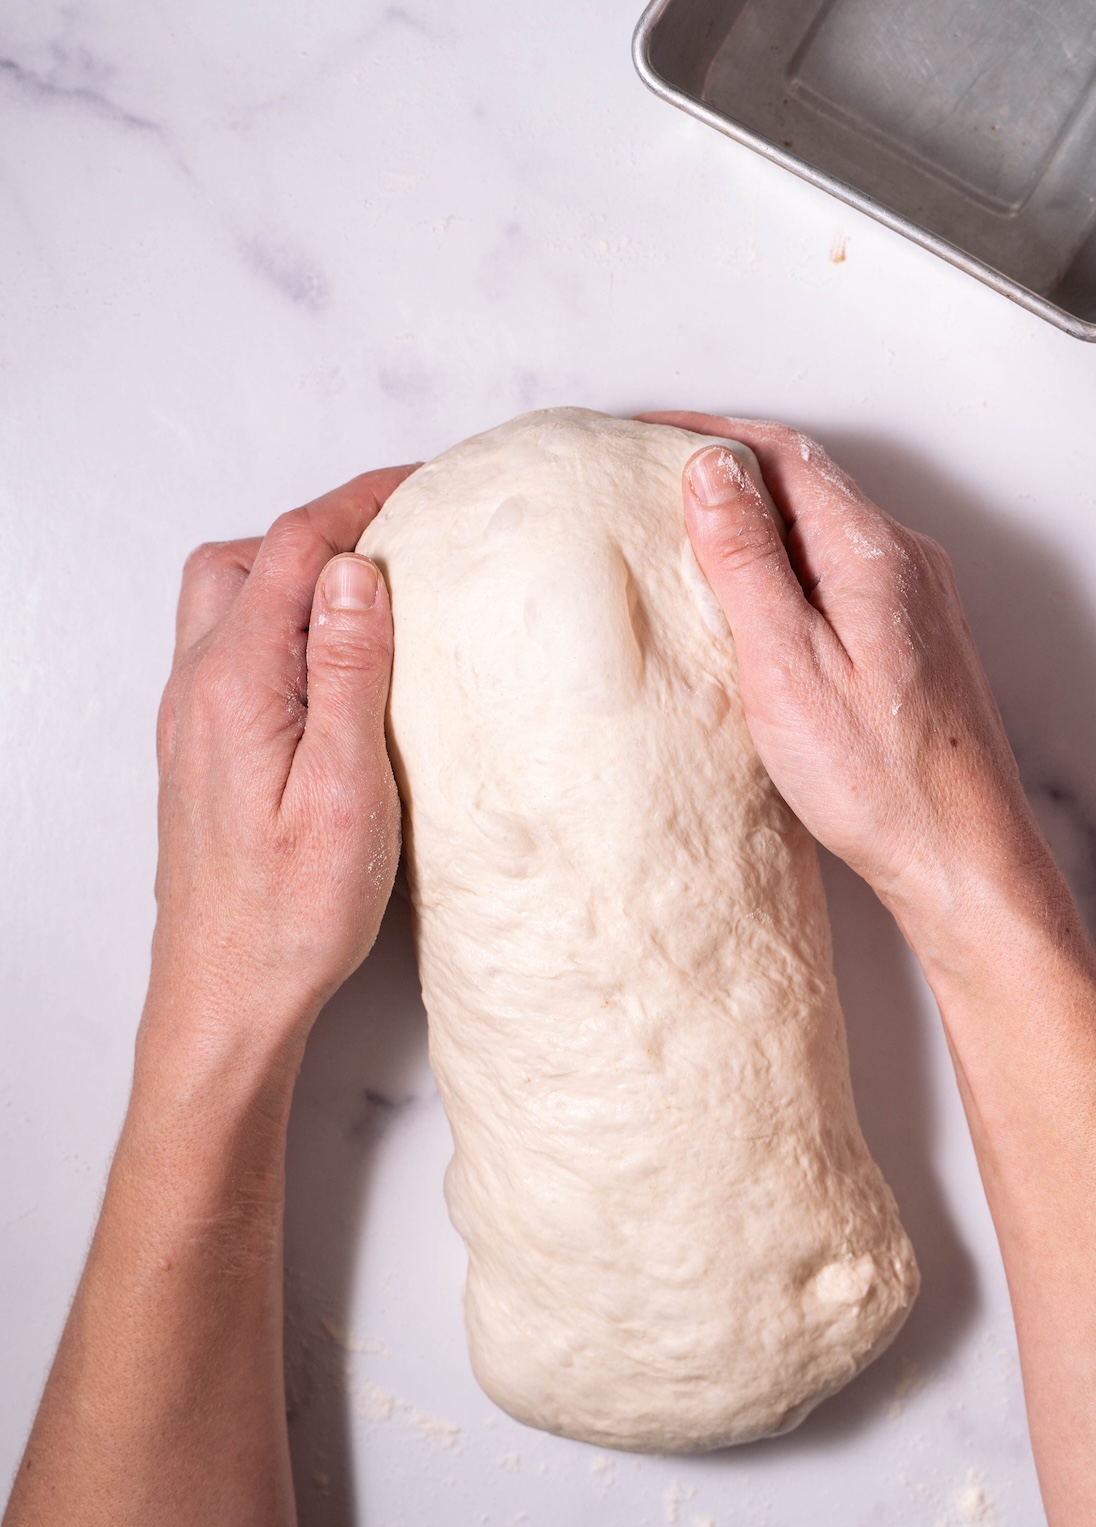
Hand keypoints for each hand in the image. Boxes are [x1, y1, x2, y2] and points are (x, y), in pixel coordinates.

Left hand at [143, 467, 415, 1066]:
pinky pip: (231, 646)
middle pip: (248, 557)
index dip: (362, 502)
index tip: (425, 483)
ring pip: (230, 597)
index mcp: (235, 684)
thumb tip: (354, 571)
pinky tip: (332, 661)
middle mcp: (198, 687)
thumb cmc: (290, 915)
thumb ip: (346, 672)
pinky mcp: (202, 747)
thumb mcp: (344, 792)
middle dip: (324, 527)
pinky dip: (282, 620)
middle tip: (401, 533)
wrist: (225, 995)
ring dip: (296, 573)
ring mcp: (193, 716)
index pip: (295, 548)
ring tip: (372, 592)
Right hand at [645, 412, 1045, 920]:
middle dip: (725, 468)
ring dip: (752, 519)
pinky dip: (782, 567)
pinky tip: (748, 604)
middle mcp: (905, 563)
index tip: (641, 436)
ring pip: (819, 529)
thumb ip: (748, 559)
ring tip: (683, 535)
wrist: (960, 857)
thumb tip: (711, 468)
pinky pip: (836, 574)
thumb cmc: (880, 779)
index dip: (707, 433)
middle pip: (804, 483)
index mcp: (873, 554)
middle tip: (649, 480)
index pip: (782, 454)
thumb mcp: (788, 663)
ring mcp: (913, 603)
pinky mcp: (910, 643)